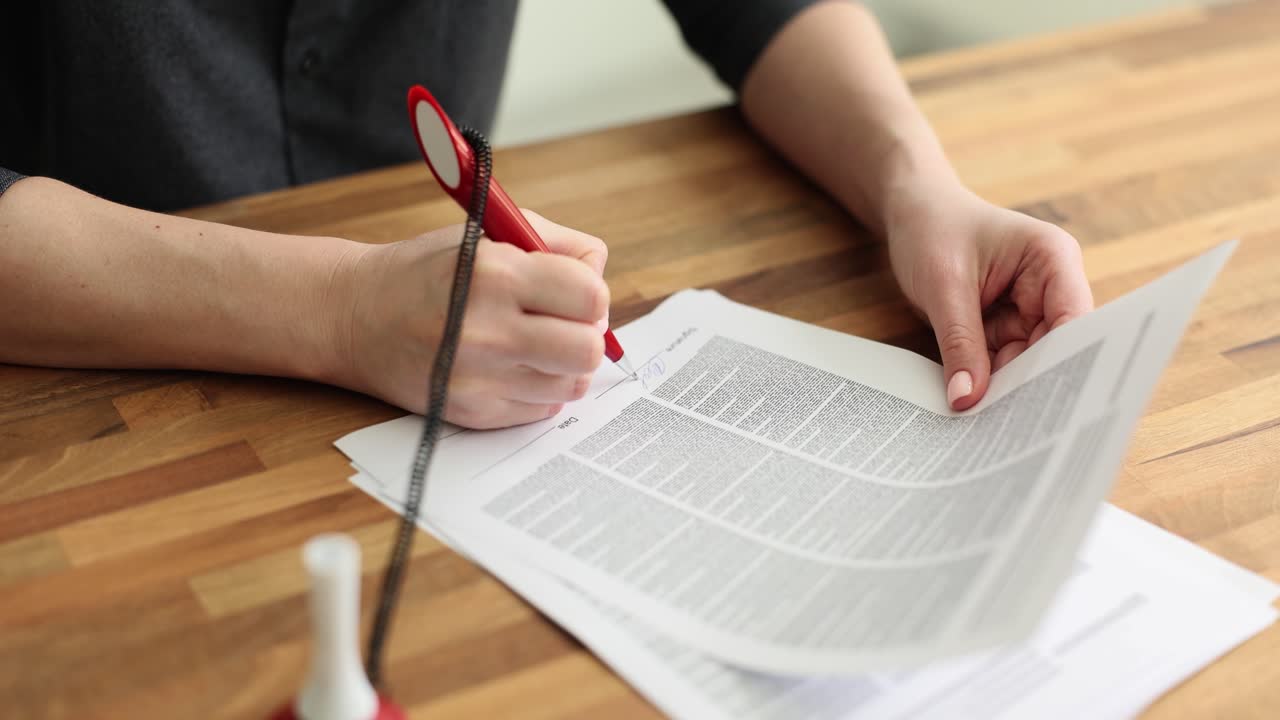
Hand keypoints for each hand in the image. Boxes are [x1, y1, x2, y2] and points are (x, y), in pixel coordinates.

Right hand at [331, 210, 609, 427]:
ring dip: (564, 365)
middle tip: (564, 323)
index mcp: (494, 274)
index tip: (574, 292)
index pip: (590, 295)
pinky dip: (538, 388)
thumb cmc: (429, 271)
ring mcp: (478, 379)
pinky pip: (542, 409)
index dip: (590, 293)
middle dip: (585, 333)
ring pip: (572, 385)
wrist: (356, 316)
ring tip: (536, 345)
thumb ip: (557, 245)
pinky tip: (511, 366)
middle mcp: (486, 330)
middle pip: (587, 349)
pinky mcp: (472, 413)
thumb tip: (602, 276)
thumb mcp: (489, 233)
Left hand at [885, 180, 1092, 410]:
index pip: (1074, 321)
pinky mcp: (1005, 327)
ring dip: (1007, 392)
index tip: (1050, 407)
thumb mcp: (943, 286)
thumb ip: (959, 342)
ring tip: (991, 431)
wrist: (912, 214)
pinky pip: (1003, 364)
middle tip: (1013, 432)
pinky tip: (977, 412)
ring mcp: (1029, 310)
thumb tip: (969, 399)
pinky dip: (989, 384)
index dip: (1066, 364)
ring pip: (1028, 365)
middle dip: (1032, 387)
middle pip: (1055, 350)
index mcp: (1052, 260)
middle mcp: (1051, 287)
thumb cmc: (932, 230)